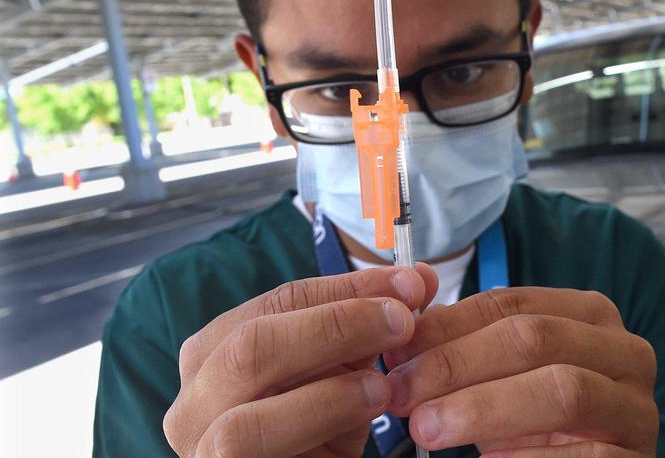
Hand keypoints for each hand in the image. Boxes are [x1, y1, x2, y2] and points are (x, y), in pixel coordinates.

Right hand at [163, 264, 437, 457]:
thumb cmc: (319, 435)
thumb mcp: (343, 377)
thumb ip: (371, 330)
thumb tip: (417, 279)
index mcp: (214, 356)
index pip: (278, 303)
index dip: (348, 287)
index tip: (409, 281)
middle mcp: (192, 402)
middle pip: (250, 346)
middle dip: (336, 325)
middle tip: (402, 321)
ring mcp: (200, 450)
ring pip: (243, 415)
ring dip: (326, 391)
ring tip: (383, 386)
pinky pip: (255, 453)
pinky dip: (319, 423)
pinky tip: (364, 414)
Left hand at [383, 287, 658, 456]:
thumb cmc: (533, 427)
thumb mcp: (499, 379)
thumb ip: (461, 349)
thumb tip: (400, 335)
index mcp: (590, 316)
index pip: (512, 305)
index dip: (447, 326)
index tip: (394, 355)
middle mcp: (625, 353)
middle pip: (537, 339)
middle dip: (458, 364)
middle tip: (402, 394)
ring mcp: (637, 408)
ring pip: (564, 392)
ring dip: (485, 408)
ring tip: (428, 428)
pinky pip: (585, 456)